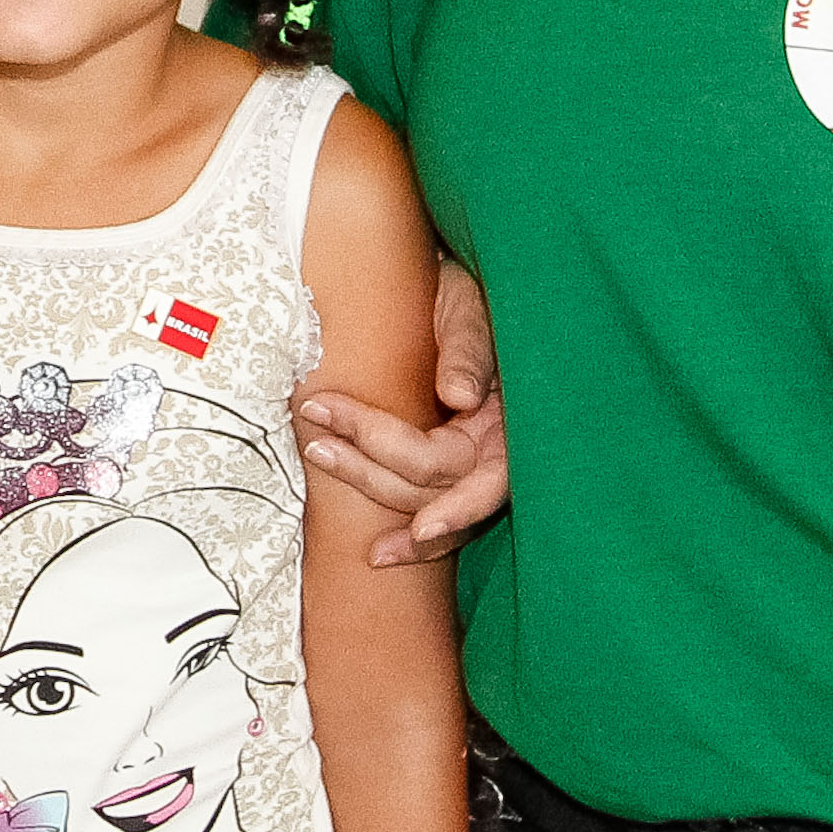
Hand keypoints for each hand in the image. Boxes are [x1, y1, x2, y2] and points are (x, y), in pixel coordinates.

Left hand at [300, 259, 506, 566]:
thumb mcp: (472, 307)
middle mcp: (498, 448)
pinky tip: (375, 554)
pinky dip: (406, 534)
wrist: (459, 277)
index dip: (456, 508)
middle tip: (318, 443)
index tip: (418, 526)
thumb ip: (469, 348)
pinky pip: (428, 504)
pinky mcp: (450, 457)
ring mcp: (474, 456)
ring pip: (425, 498)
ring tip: (316, 453)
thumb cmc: (470, 290)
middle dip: (376, 472)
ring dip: (369, 484)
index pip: (486, 480)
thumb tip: (458, 395)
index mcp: (516, 420)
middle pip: (440, 487)